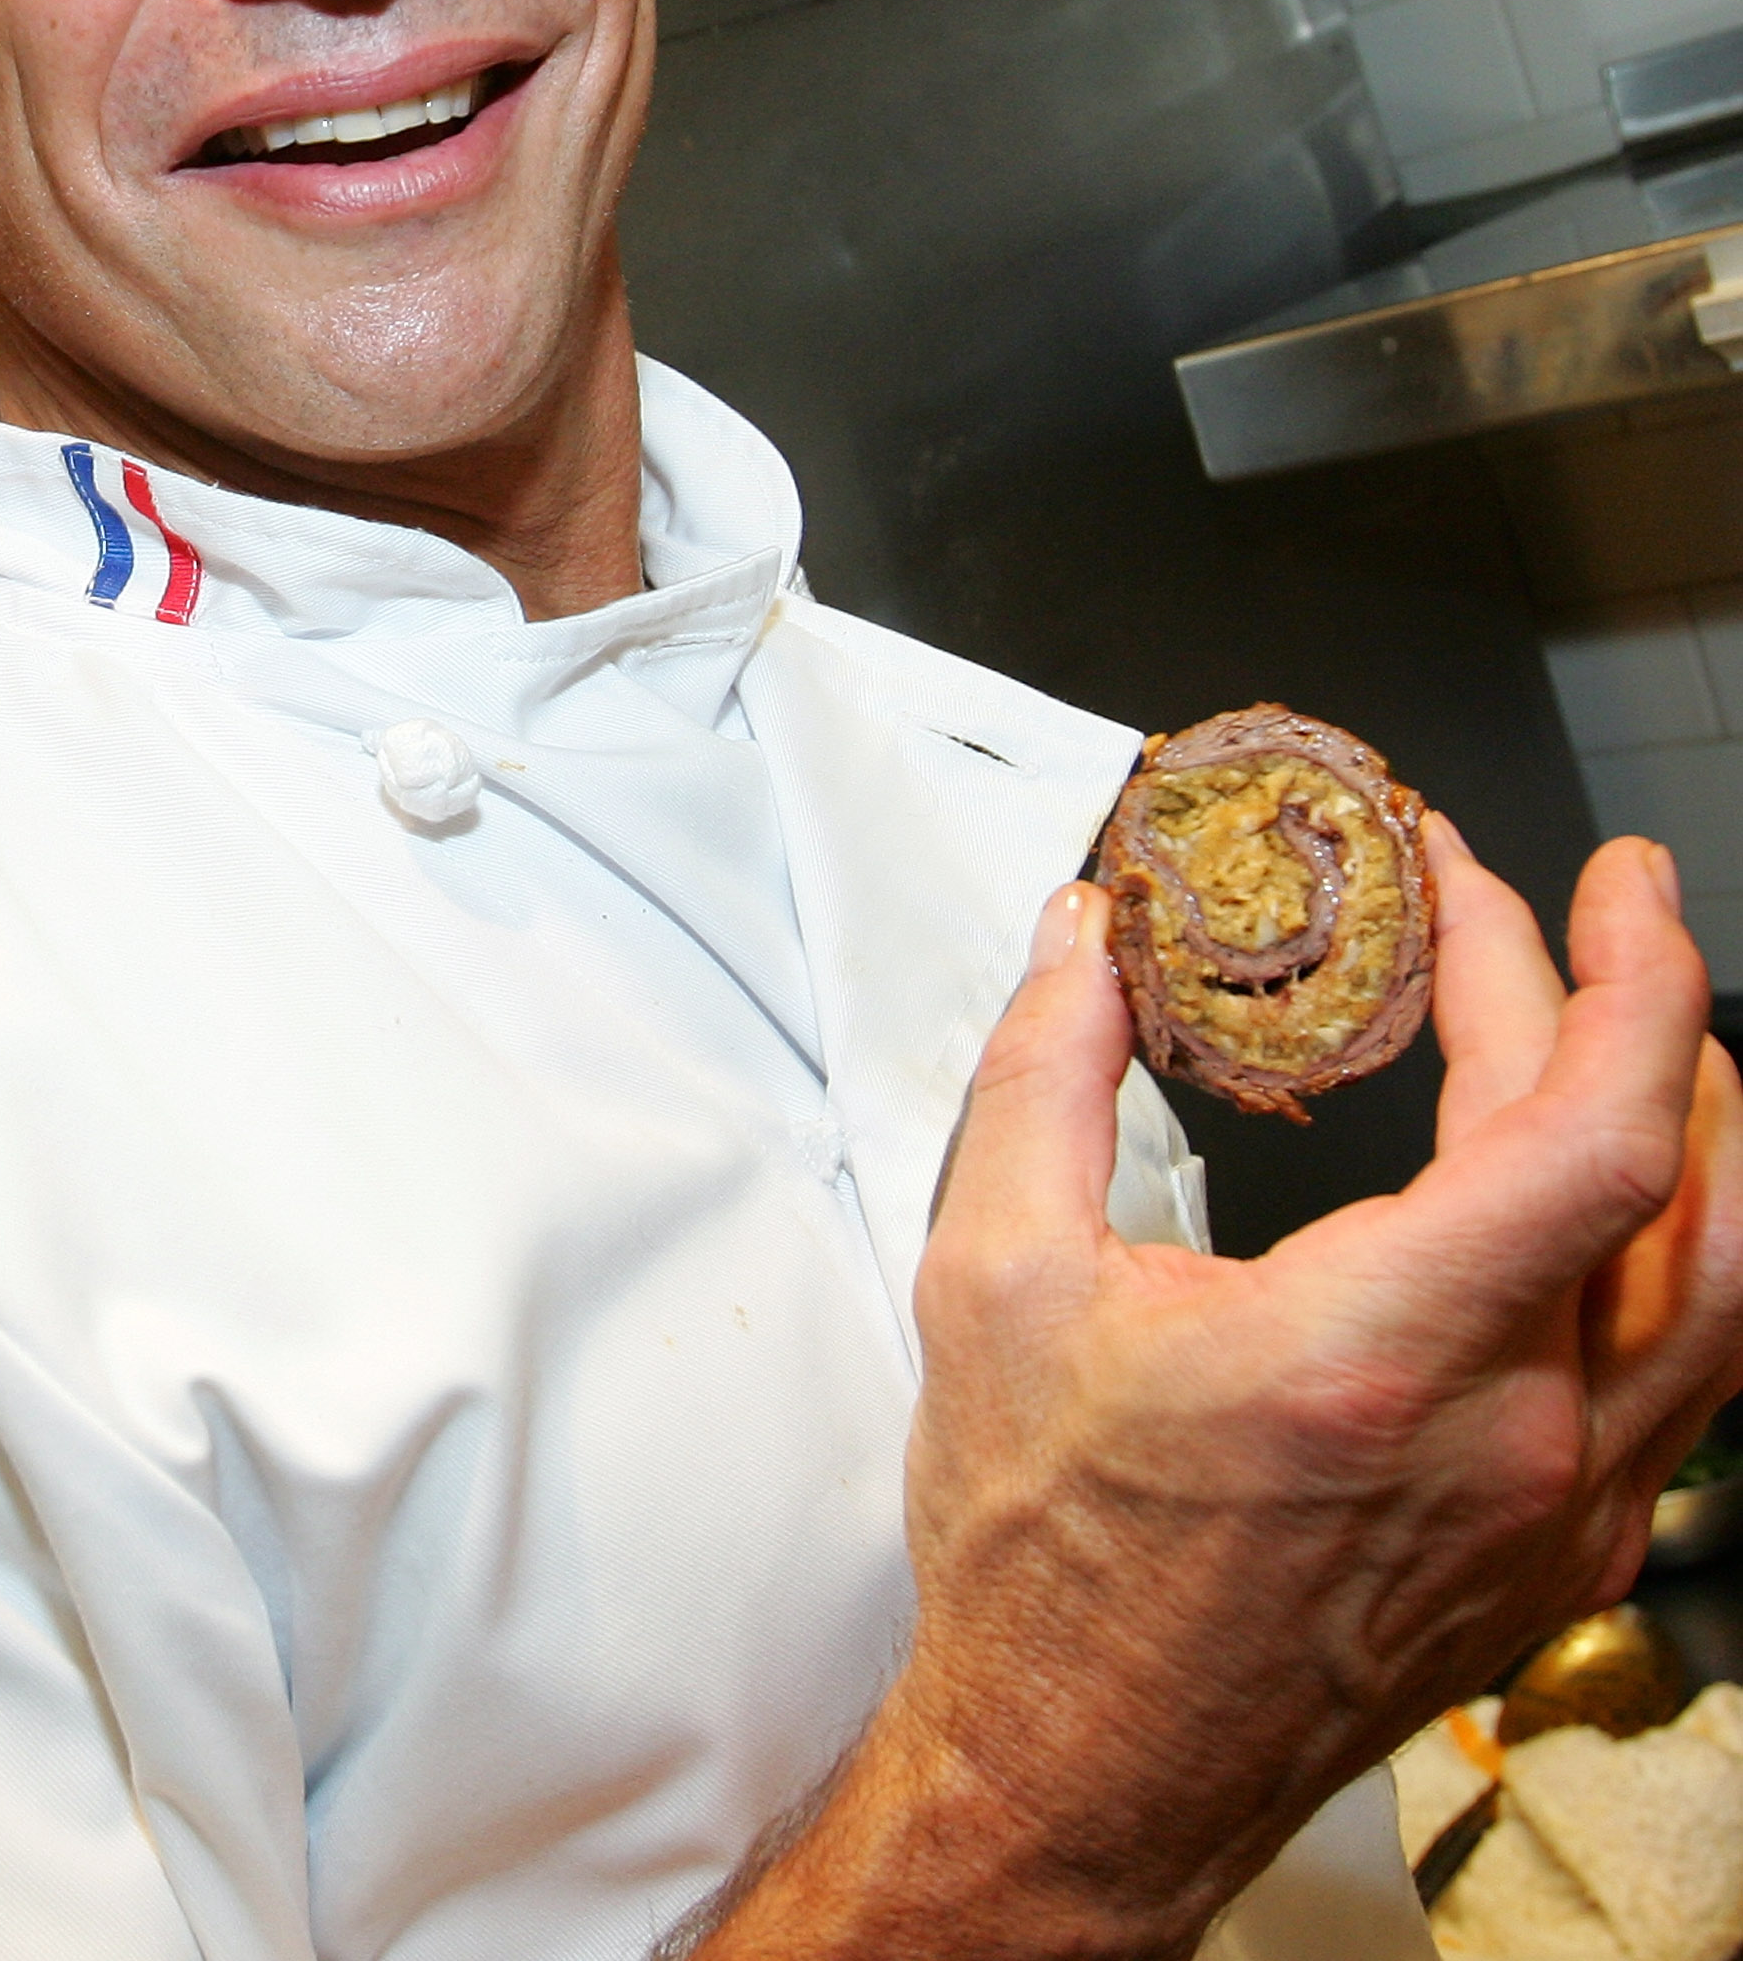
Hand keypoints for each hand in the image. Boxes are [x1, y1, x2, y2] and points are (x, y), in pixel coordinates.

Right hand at [680, 828, 1742, 1960]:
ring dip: (1684, 1124)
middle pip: (1671, 1179)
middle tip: (1540, 919)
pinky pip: (1683, 1378)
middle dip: (1620, 1006)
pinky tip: (1580, 1197)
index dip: (1635, 982)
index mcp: (1380, 1361)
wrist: (1083, 1780)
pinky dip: (1661, 1246)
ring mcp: (1559, 1516)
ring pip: (1722, 1287)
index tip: (1605, 884)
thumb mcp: (995, 1279)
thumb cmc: (1045, 1561)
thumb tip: (1084, 938)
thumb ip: (1046, 1074)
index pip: (1604, 1140)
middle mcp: (1513, 1445)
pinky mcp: (1563, 1560)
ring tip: (1609, 1024)